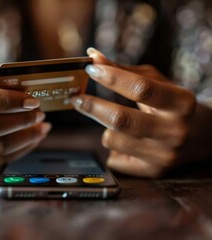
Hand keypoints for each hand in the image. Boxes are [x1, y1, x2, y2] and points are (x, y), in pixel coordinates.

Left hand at [71, 48, 211, 177]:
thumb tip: (93, 56)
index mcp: (181, 103)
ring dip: (105, 128)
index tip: (90, 69)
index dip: (112, 77)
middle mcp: (174, 132)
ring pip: (112, 140)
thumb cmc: (172, 104)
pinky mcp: (152, 171)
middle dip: (91, 106)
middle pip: (121, 120)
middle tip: (75, 98)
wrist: (201, 138)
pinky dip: (113, 147)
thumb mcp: (157, 83)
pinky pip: (114, 158)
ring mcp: (163, 155)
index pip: (141, 88)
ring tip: (118, 123)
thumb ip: (125, 70)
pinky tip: (127, 142)